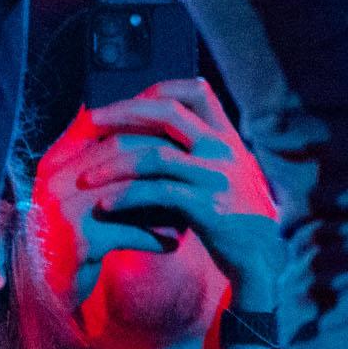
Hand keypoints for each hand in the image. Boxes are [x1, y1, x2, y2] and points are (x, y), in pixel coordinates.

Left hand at [50, 80, 283, 311]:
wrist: (262, 257)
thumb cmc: (233, 217)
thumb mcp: (225, 173)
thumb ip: (200, 152)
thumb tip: (153, 134)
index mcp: (228, 137)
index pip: (196, 91)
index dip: (157, 91)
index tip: (124, 105)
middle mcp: (225, 149)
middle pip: (168, 112)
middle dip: (123, 113)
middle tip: (89, 122)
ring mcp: (217, 176)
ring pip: (155, 154)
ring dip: (113, 164)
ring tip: (85, 177)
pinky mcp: (207, 206)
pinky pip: (157, 193)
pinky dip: (126, 197)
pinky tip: (105, 206)